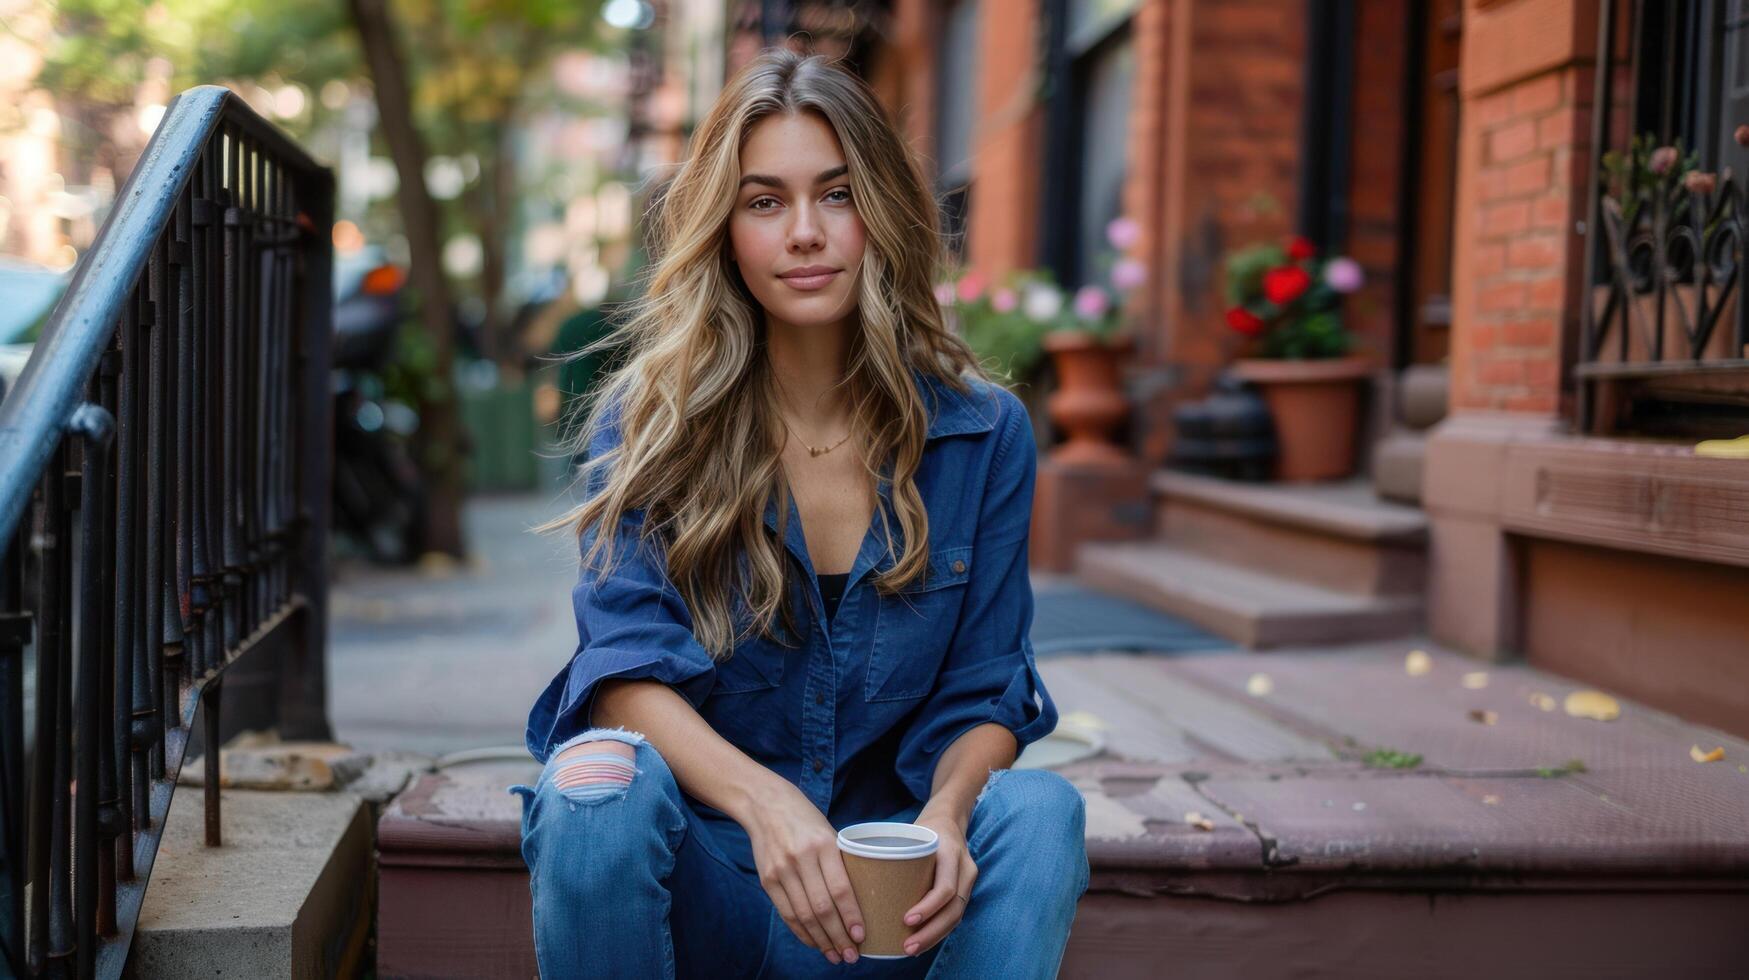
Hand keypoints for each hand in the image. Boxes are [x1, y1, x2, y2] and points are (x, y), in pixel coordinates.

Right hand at [742, 778, 866, 964]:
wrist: (765, 804)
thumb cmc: (805, 818)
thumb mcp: (828, 832)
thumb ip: (839, 862)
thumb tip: (859, 900)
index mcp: (823, 844)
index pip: (840, 888)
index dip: (851, 916)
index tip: (861, 936)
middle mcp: (801, 859)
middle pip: (821, 908)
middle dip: (838, 937)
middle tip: (852, 956)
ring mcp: (781, 871)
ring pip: (804, 915)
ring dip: (821, 941)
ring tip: (836, 955)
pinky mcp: (767, 880)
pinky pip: (786, 913)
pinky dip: (802, 932)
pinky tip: (815, 943)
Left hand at [902, 812, 976, 956]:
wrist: (949, 818)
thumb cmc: (923, 828)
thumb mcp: (910, 834)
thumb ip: (893, 853)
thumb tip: (856, 877)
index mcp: (951, 852)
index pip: (946, 888)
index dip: (928, 908)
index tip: (906, 919)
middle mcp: (965, 868)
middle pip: (954, 909)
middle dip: (931, 932)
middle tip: (907, 947)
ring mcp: (968, 880)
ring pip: (956, 917)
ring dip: (934, 936)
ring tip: (911, 949)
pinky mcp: (965, 890)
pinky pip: (955, 915)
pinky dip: (938, 930)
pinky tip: (922, 941)